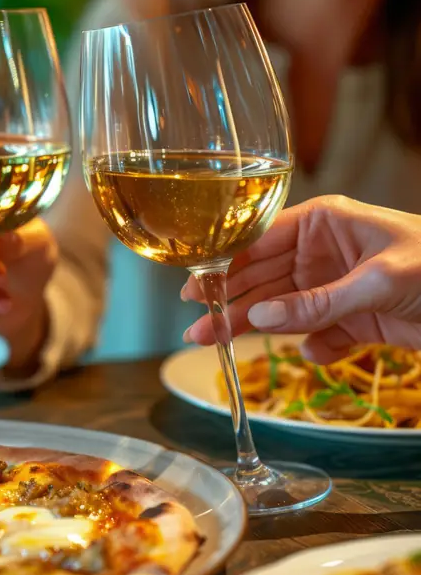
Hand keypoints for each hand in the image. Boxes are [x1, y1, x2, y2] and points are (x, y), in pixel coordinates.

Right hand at [181, 195, 420, 361]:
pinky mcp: (351, 321)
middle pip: (264, 280)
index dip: (226, 265)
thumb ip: (317, 303)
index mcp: (325, 223)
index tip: (197, 287)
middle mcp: (323, 253)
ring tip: (218, 344)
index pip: (262, 241)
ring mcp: (334, 288)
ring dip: (256, 329)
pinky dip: (315, 347)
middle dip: (232, 303)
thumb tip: (263, 318)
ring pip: (283, 310)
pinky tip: (319, 350)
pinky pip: (317, 335)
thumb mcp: (376, 282)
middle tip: (198, 328)